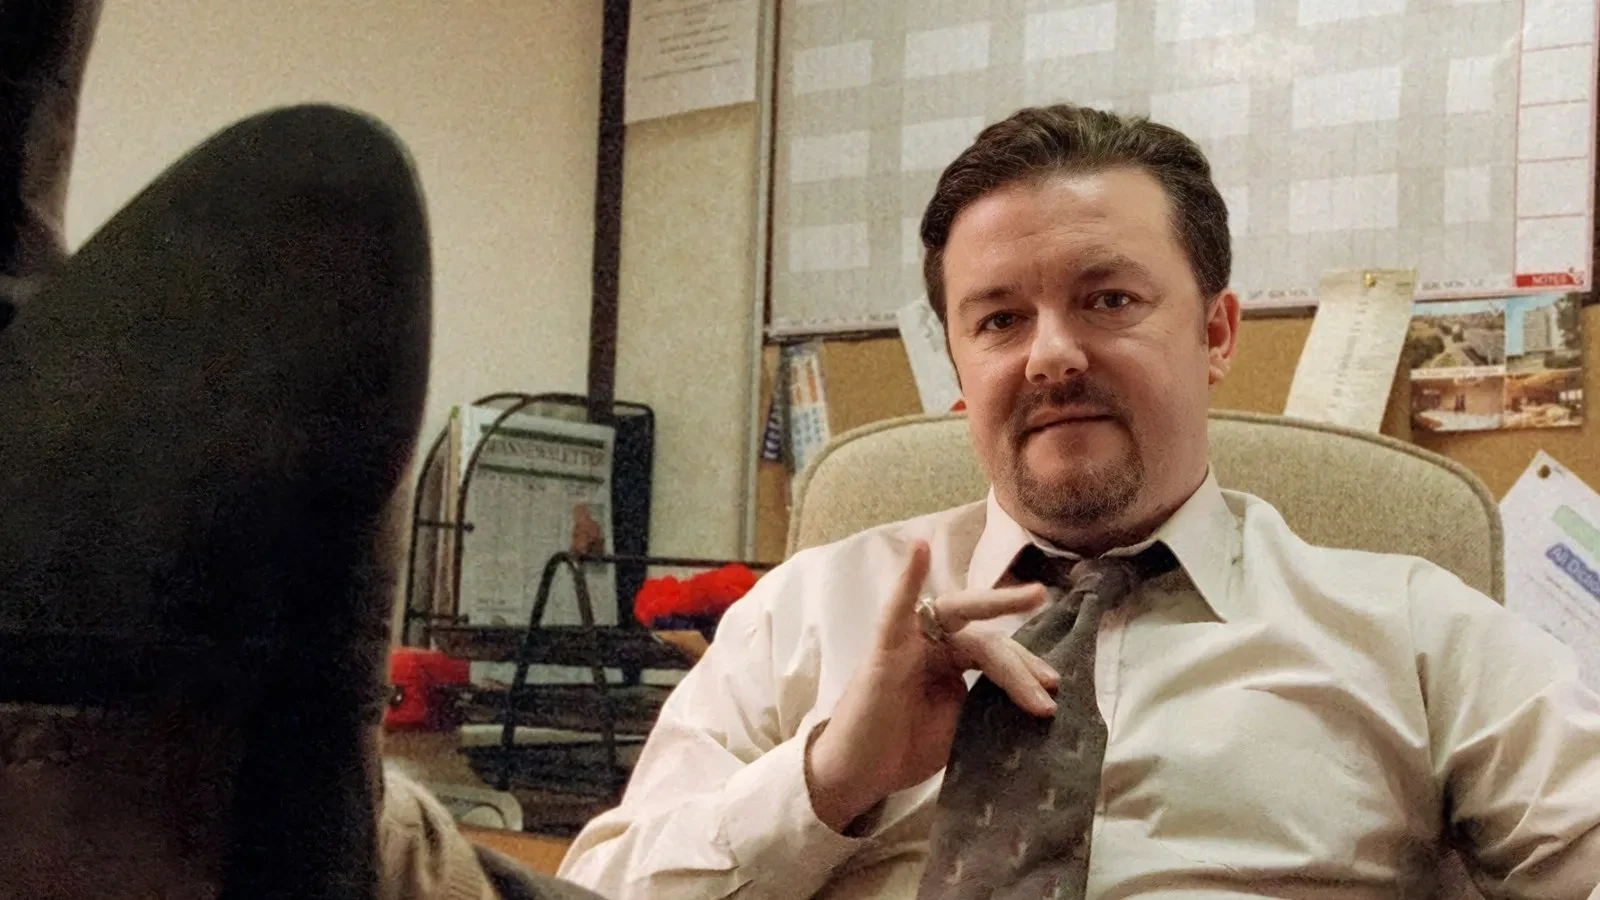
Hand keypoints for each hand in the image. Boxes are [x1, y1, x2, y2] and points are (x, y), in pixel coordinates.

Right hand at [805, 540, 1055, 832]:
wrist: (857, 777)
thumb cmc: (901, 749)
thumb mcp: (958, 727)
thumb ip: (985, 705)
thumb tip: (1035, 700)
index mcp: (950, 662)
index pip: (995, 655)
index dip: (1024, 673)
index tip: (1051, 698)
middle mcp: (931, 644)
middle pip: (984, 637)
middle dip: (1021, 654)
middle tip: (1054, 677)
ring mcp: (907, 643)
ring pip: (959, 618)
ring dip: (996, 605)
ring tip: (1034, 597)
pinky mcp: (884, 651)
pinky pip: (896, 613)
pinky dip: (907, 581)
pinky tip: (920, 550)